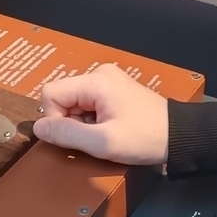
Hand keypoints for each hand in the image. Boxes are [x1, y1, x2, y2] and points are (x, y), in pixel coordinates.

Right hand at [34, 63, 168, 165]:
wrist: (178, 136)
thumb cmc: (145, 138)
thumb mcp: (103, 142)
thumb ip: (67, 134)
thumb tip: (38, 128)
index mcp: (96, 80)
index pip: (51, 92)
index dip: (54, 118)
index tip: (75, 136)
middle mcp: (100, 74)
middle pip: (62, 96)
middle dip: (70, 121)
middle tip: (94, 136)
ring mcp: (108, 80)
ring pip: (73, 101)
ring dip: (82, 122)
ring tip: (105, 133)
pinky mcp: (114, 90)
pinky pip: (87, 103)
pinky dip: (92, 119)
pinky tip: (110, 128)